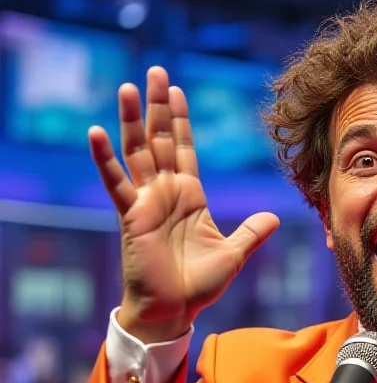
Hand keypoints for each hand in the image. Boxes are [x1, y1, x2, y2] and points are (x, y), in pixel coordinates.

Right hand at [90, 66, 279, 342]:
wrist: (175, 310)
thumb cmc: (200, 285)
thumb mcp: (234, 254)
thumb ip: (252, 233)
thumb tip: (274, 217)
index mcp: (191, 196)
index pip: (184, 149)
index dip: (179, 121)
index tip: (177, 91)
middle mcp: (167, 193)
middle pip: (159, 140)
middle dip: (157, 107)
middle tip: (155, 72)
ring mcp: (147, 202)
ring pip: (137, 152)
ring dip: (132, 121)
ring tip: (128, 87)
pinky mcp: (132, 216)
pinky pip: (116, 183)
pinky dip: (104, 160)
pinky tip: (96, 132)